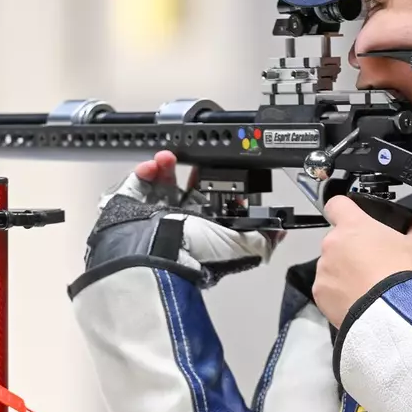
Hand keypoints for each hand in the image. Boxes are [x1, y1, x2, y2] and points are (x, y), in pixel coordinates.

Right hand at [82, 151, 278, 285]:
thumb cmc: (193, 252)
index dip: (219, 185)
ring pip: (163, 181)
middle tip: (195, 160)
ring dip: (167, 166)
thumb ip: (262, 238)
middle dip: (193, 170)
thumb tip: (280, 232)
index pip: (214, 203)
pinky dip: (146, 170)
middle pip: (188, 188)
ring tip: (168, 159)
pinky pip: (138, 182)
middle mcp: (179, 224)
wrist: (152, 252)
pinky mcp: (132, 206)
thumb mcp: (239, 244)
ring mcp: (154, 214)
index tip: (222, 169)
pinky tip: (153, 166)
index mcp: (204, 232)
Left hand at [312, 196, 411, 326]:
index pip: (337, 204)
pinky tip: (360, 300)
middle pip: (338, 240)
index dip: (346, 209)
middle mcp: (332, 245)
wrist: (394, 316)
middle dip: (352, 249)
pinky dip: (340, 294)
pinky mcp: (320, 295)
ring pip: (332, 266)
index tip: (355, 217)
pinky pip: (328, 289)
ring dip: (345, 272)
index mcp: (353, 226)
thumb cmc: (405, 276)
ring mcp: (324, 271)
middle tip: (374, 263)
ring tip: (369, 286)